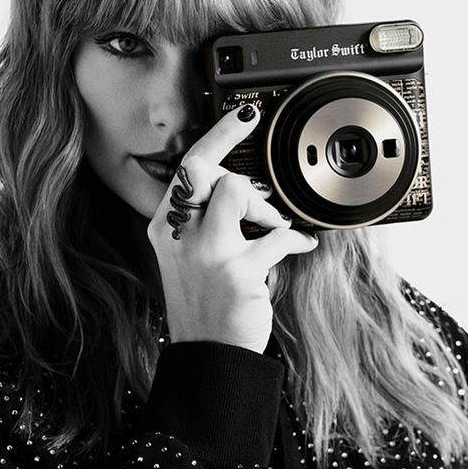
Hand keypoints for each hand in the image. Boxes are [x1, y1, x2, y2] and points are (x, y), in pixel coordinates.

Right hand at [146, 104, 318, 353]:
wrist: (209, 355)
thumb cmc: (205, 304)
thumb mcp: (188, 258)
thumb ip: (204, 222)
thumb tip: (243, 189)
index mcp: (166, 227)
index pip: (187, 168)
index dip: (220, 135)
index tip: (245, 114)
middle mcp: (180, 235)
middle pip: (206, 170)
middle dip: (239, 172)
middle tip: (263, 185)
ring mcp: (207, 252)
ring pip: (237, 192)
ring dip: (265, 207)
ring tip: (274, 227)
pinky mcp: (238, 271)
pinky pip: (278, 237)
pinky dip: (296, 240)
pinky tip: (301, 246)